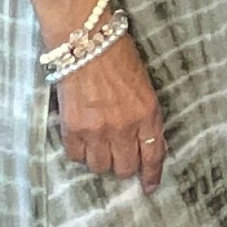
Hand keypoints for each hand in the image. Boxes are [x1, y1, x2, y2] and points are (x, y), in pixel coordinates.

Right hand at [54, 34, 166, 193]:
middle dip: (124, 166)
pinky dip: (80, 152)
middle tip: (120, 157)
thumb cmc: (118, 55)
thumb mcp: (143, 85)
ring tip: (99, 142)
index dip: (152, 174)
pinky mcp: (73, 129)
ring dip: (101, 159)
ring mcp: (96, 130)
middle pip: (124, 168)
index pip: (153, 154)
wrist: (86, 40)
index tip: (150, 186)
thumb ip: (145, 115)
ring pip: (100, 166)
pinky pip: (76, 156)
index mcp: (147, 112)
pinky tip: (82, 138)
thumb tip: (146, 142)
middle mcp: (124, 126)